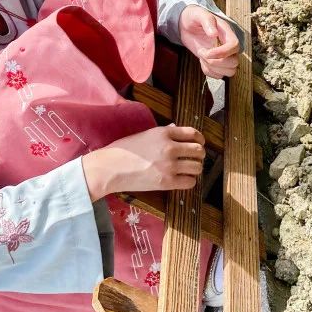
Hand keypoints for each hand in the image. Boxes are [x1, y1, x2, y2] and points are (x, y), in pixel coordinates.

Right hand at [82, 125, 205, 198]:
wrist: (110, 168)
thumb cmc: (124, 150)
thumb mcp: (144, 135)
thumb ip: (163, 133)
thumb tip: (176, 128)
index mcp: (164, 133)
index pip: (192, 133)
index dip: (200, 139)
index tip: (200, 143)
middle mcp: (169, 148)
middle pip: (198, 150)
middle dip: (200, 154)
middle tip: (195, 158)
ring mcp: (169, 166)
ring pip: (197, 167)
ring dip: (196, 168)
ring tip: (189, 169)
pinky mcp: (166, 182)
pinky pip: (190, 182)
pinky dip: (190, 180)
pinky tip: (183, 179)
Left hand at [179, 6, 239, 77]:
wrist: (187, 25)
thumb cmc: (194, 17)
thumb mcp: (199, 14)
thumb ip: (207, 21)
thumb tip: (214, 34)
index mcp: (227, 33)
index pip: (234, 46)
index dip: (222, 53)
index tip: (207, 52)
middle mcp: (228, 46)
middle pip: (234, 62)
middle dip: (216, 62)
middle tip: (202, 53)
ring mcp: (223, 56)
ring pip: (229, 71)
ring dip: (213, 68)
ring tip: (202, 57)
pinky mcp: (216, 63)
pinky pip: (219, 75)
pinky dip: (209, 72)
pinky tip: (202, 62)